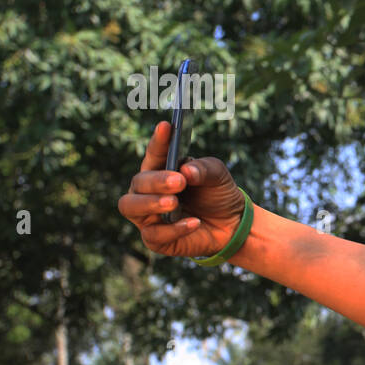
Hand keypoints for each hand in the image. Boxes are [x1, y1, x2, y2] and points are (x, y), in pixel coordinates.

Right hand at [118, 121, 246, 258]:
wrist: (233, 225)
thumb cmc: (218, 194)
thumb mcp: (218, 176)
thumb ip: (204, 169)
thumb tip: (186, 171)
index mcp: (160, 169)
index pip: (154, 153)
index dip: (158, 141)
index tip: (166, 126)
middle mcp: (146, 191)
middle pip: (138, 183)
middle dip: (156, 181)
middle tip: (178, 181)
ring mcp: (147, 215)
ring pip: (131, 206)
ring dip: (151, 203)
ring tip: (173, 202)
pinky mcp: (156, 238)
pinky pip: (154, 234)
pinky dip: (174, 228)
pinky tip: (193, 222)